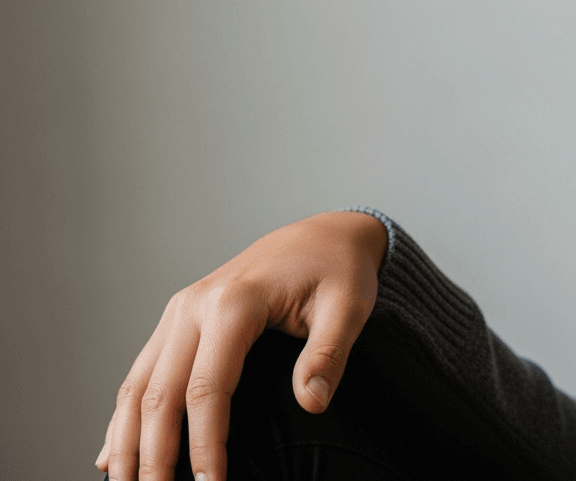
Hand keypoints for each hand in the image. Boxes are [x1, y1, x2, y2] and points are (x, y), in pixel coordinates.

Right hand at [95, 210, 387, 480]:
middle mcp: (193, 306)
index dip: (205, 443)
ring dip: (126, 442)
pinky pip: (142, 373)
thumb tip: (311, 402)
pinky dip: (123, 416)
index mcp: (233, 303)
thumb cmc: (339, 269)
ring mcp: (180, 312)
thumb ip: (329, 354)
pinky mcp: (179, 320)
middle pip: (159, 394)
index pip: (207, 388)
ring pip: (138, 386)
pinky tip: (112, 454)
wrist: (324, 234)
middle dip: (153, 455)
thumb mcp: (349, 306)